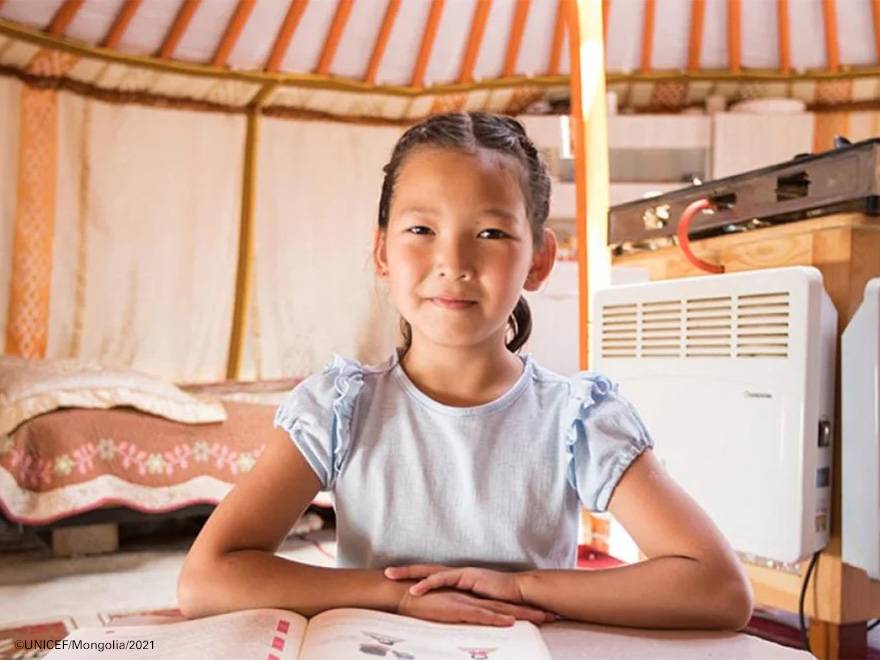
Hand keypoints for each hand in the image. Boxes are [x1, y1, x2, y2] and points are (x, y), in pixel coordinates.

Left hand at [386, 564, 557, 621]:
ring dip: (410, 574)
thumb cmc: (500, 600)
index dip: (413, 576)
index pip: (430, 575)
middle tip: (386, 573)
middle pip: (425, 569)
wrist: (519, 593)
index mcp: (456, 579)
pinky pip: (444, 580)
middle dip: (405, 570)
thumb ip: (461, 604)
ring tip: (392, 576)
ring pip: (430, 571)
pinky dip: (428, 584)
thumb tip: (447, 612)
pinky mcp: (467, 577)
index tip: (395, 578)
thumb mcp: (475, 603)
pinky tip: (415, 589)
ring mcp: (461, 573)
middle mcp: (456, 573)